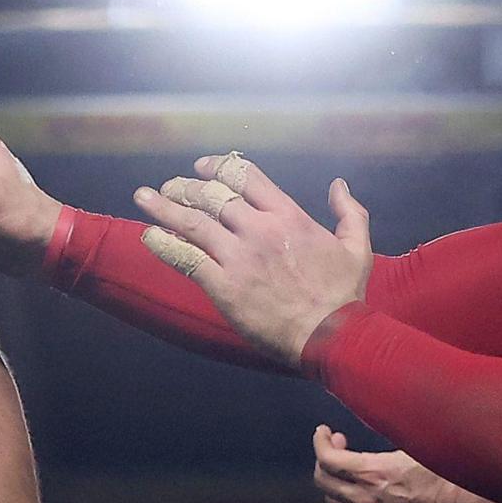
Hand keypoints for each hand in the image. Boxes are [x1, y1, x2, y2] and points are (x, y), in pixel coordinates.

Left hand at [129, 155, 371, 366]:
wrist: (330, 336)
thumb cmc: (344, 294)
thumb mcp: (357, 246)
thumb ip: (349, 212)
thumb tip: (338, 185)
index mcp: (288, 216)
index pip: (245, 176)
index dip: (218, 166)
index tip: (201, 166)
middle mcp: (258, 229)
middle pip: (212, 195)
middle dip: (185, 186)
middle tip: (169, 187)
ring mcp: (238, 257)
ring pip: (192, 222)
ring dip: (164, 207)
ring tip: (144, 198)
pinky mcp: (223, 285)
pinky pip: (185, 259)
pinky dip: (163, 244)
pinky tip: (147, 236)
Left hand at [312, 428, 467, 502]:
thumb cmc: (448, 475)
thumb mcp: (416, 446)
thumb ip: (392, 435)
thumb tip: (384, 415)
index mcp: (371, 473)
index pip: (327, 459)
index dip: (320, 442)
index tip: (324, 431)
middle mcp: (365, 499)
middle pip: (323, 480)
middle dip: (326, 459)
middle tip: (340, 446)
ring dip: (335, 483)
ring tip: (350, 471)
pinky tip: (360, 498)